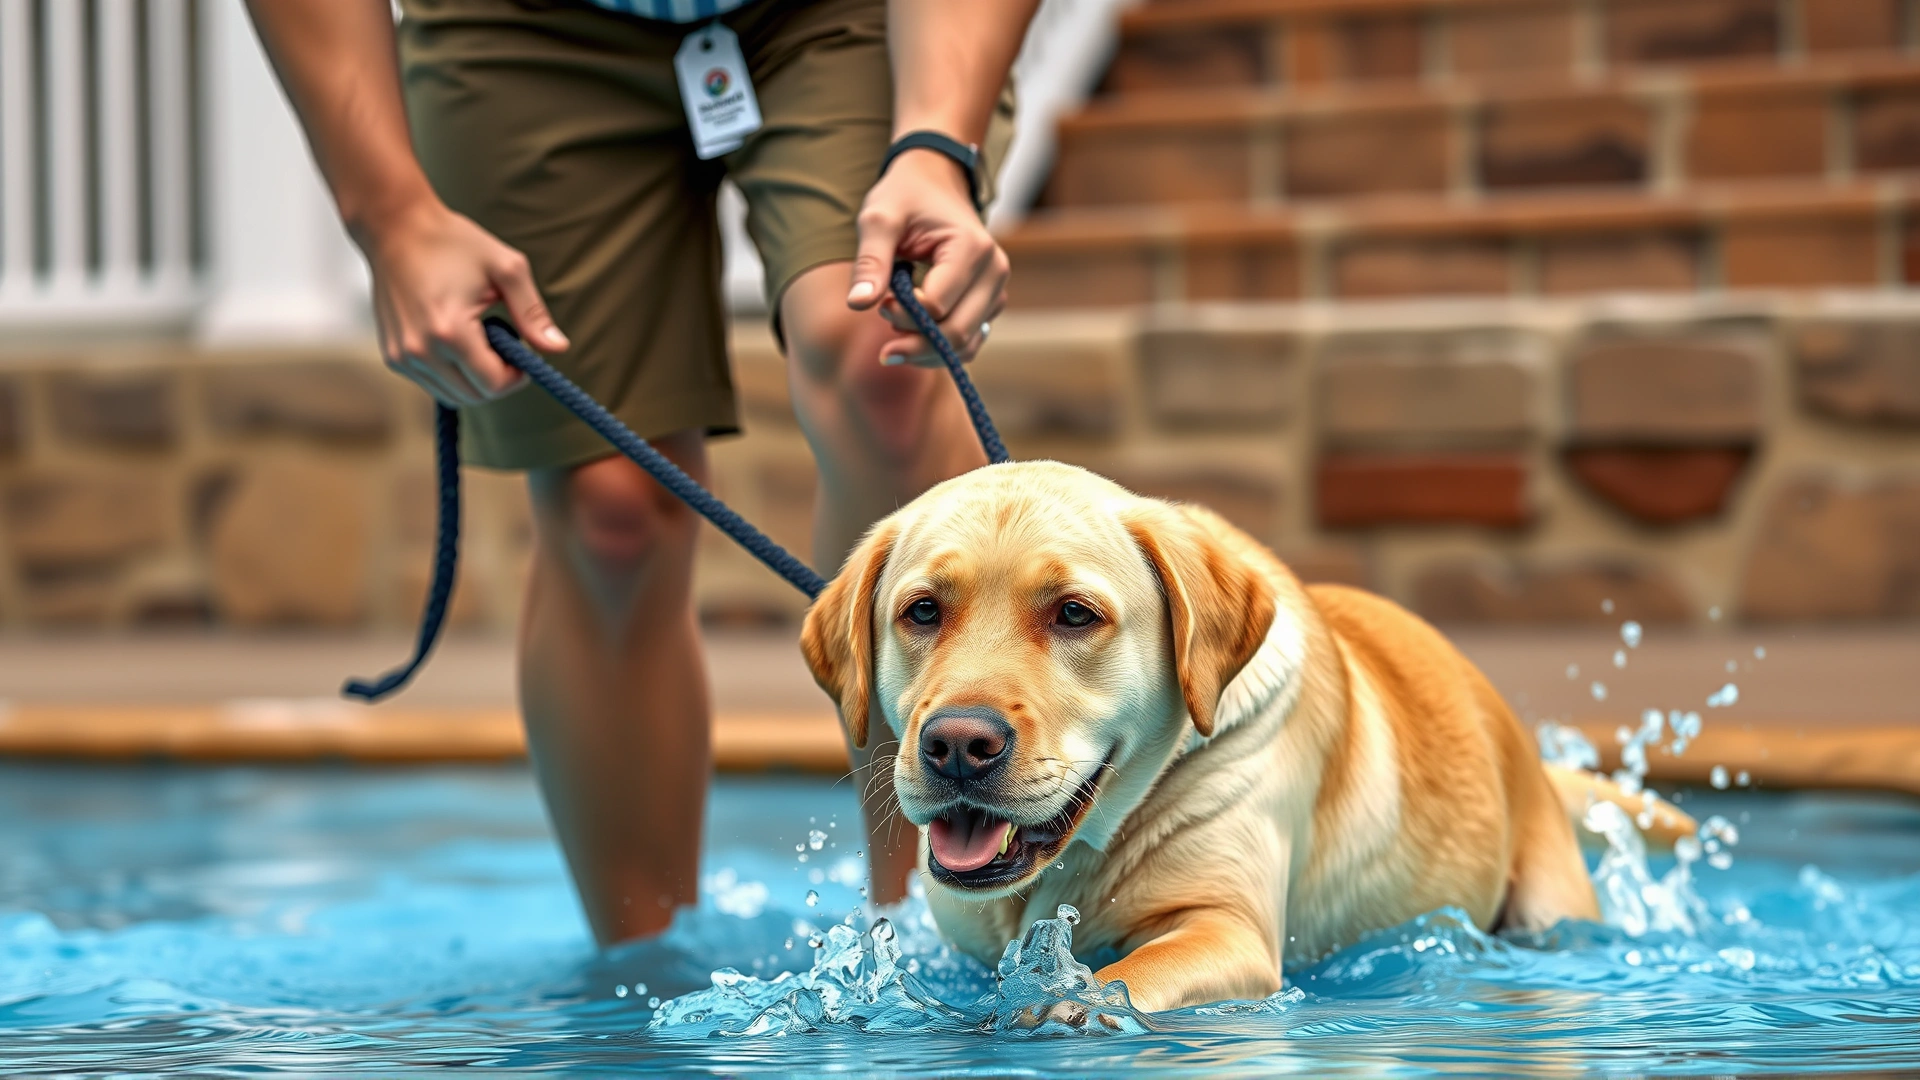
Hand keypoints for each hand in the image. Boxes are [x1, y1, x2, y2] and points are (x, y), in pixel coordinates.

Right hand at [358, 199, 568, 405]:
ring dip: (473, 378)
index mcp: (450, 332)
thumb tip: (558, 348)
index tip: (522, 353)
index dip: (517, 376)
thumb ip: (533, 313)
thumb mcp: (506, 269)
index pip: (493, 385)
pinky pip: (432, 383)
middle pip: (473, 397)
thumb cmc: (453, 242)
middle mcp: (420, 351)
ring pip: (452, 395)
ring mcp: (401, 357)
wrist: (394, 227)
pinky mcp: (392, 356)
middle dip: (496, 379)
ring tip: (476, 336)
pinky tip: (454, 338)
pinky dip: (451, 373)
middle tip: (501, 343)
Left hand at [846, 148, 1007, 366]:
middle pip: (957, 331)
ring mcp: (996, 288)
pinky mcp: (989, 302)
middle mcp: (994, 270)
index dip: (902, 314)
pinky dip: (942, 350)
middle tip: (882, 338)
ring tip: (894, 340)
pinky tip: (913, 340)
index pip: (937, 305)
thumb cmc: (905, 196)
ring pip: (967, 344)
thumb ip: (870, 260)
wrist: (934, 182)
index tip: (878, 302)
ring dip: (928, 351)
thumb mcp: (879, 218)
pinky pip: (970, 341)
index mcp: (971, 247)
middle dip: (915, 342)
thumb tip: (858, 304)